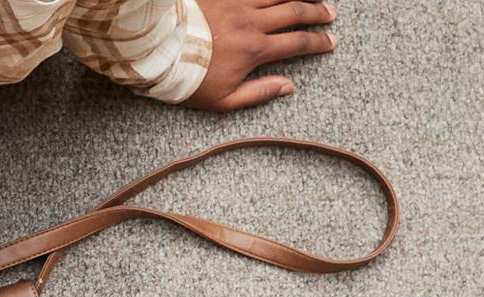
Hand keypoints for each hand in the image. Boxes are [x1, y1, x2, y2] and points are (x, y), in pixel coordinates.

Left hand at [180, 0, 332, 110]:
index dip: (318, 42)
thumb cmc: (184, 78)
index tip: (331, 42)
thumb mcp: (221, 99)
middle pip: (295, 12)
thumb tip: (288, 87)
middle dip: (317, 13)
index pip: (297, 43)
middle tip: (330, 14)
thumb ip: (258, 93)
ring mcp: (235, 3)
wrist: (152, 50)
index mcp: (254, 49)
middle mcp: (251, 22)